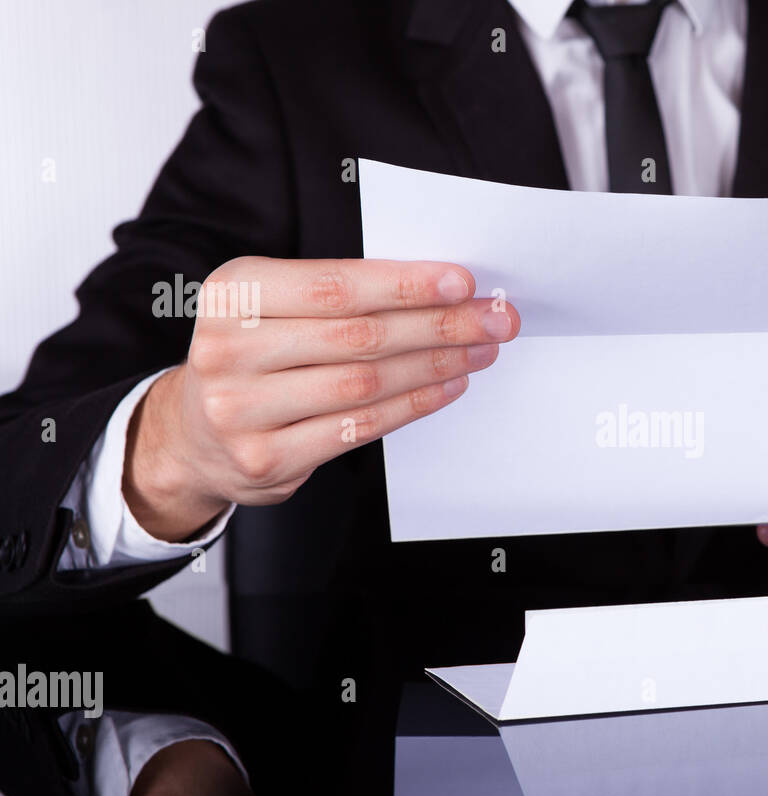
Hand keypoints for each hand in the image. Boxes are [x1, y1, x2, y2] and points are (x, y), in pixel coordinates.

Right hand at [124, 257, 517, 540]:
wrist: (192, 434)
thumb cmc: (253, 357)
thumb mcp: (273, 307)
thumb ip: (339, 297)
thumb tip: (441, 289)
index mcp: (233, 294)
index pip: (334, 286)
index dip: (404, 284)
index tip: (462, 282)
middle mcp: (230, 349)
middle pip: (358, 335)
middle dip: (438, 325)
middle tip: (493, 320)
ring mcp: (243, 409)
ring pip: (364, 383)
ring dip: (435, 365)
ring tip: (479, 351)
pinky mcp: (266, 459)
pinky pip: (358, 428)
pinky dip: (412, 405)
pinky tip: (447, 386)